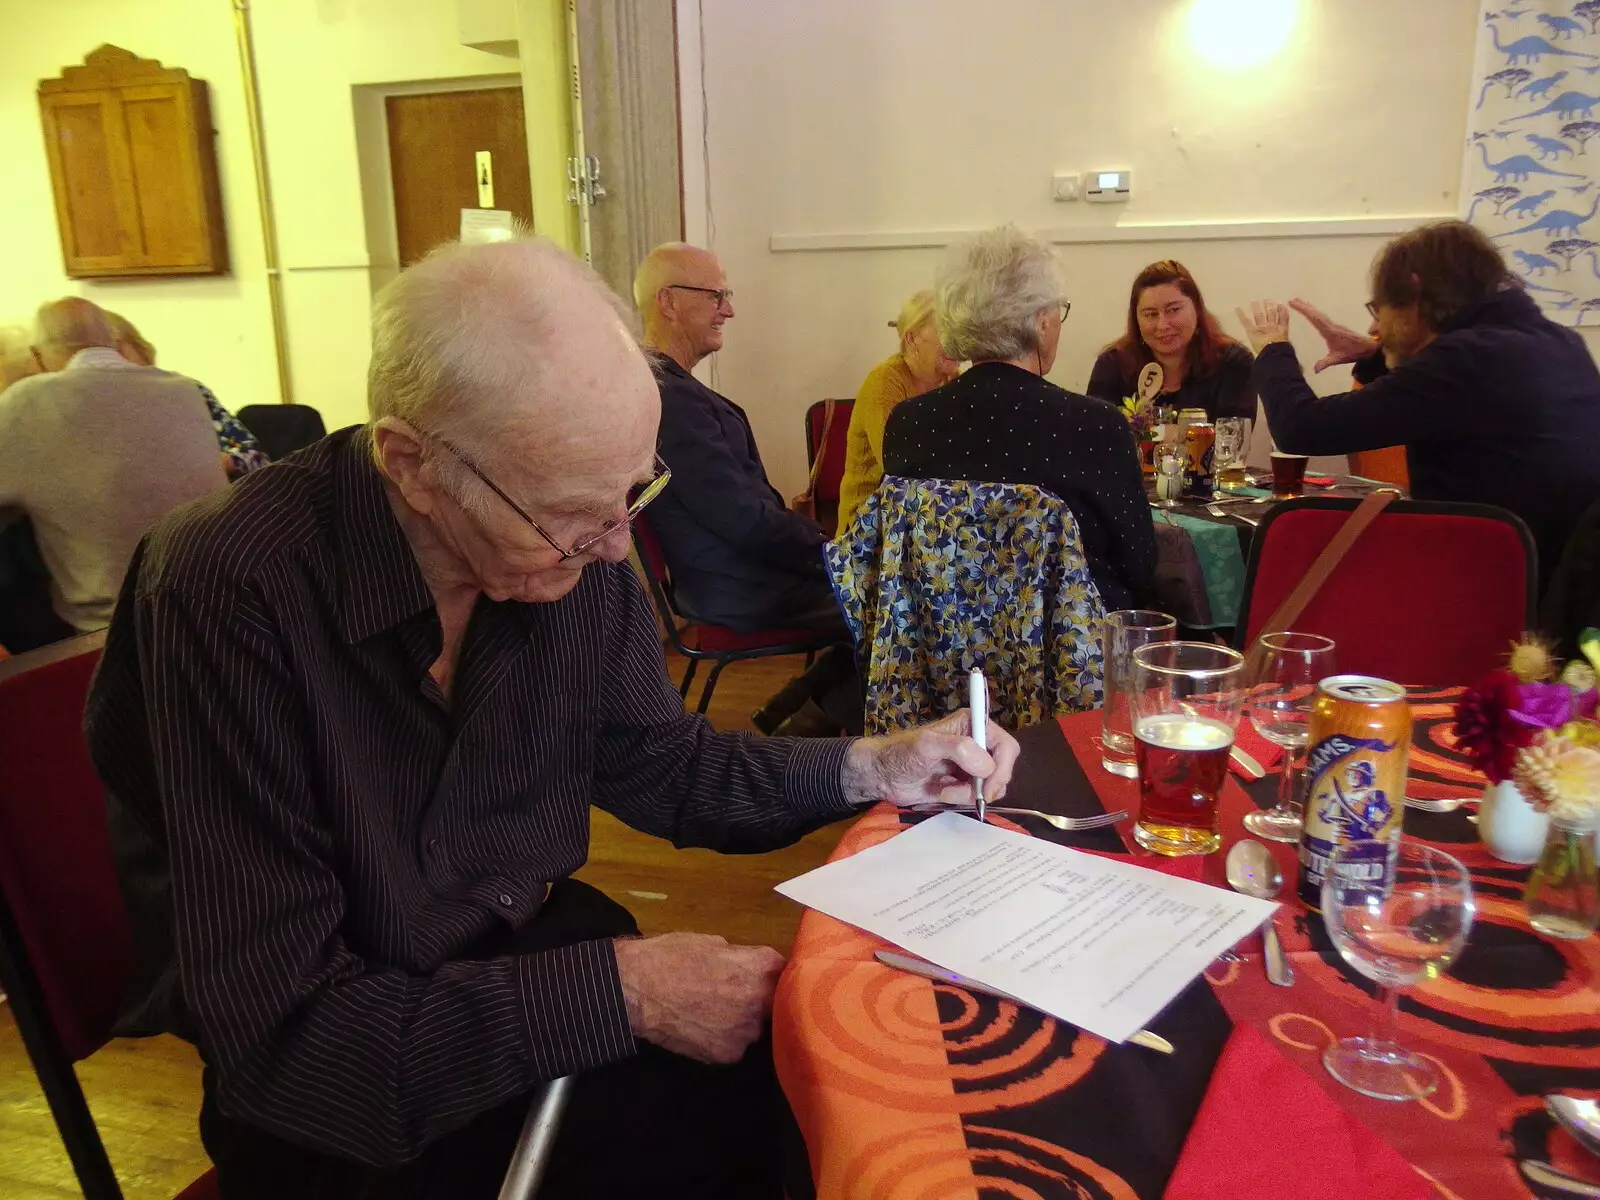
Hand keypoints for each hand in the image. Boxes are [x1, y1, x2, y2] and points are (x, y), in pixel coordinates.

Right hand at [613, 932, 784, 1063]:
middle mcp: (762, 1002)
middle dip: (762, 999)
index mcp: (763, 967)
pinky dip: (724, 1038)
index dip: (772, 975)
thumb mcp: (713, 942)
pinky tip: (703, 1027)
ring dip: (744, 1021)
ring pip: (755, 1027)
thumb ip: (742, 958)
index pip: (786, 972)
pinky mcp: (728, 1055)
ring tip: (714, 1011)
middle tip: (736, 994)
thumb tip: (750, 968)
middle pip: (776, 1003)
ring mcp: (746, 1032)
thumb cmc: (672, 956)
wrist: (636, 989)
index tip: (763, 977)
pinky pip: (735, 1045)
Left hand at [841, 708, 1019, 808]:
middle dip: (989, 784)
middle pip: (1003, 768)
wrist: (884, 776)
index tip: (988, 786)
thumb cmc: (902, 753)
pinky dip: (964, 799)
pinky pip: (979, 796)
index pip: (1006, 746)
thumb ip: (958, 749)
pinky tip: (944, 793)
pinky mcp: (964, 784)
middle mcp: (977, 744)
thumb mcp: (927, 745)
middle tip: (973, 794)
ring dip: (972, 793)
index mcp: (972, 726)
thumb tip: (987, 766)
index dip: (1002, 767)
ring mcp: (971, 766)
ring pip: (993, 785)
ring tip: (947, 790)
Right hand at [1235, 300, 1292, 354]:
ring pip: (1271, 315)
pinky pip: (1284, 318)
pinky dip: (1284, 312)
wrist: (1273, 352)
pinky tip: (1283, 306)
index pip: (1246, 322)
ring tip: (1268, 300)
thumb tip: (1252, 343)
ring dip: (1269, 307)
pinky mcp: (1283, 328)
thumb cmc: (1262, 353)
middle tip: (1255, 301)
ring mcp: (1273, 326)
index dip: (1241, 315)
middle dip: (1256, 308)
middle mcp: (1263, 327)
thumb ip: (1254, 343)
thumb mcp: (1254, 348)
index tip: (1237, 308)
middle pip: (1259, 316)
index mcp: (1254, 333)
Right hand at [1287, 298, 1378, 371]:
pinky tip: (1312, 312)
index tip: (1294, 303)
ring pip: (1319, 314)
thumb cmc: (1353, 352)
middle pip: (1315, 313)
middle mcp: (1331, 325)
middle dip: (1304, 306)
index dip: (1304, 310)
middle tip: (1292, 300)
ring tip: (1299, 303)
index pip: (1314, 318)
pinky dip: (1315, 312)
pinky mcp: (1335, 326)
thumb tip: (1315, 370)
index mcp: (1329, 331)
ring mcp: (1333, 325)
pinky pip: (1322, 317)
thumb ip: (1325, 363)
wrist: (1368, 347)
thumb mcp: (1338, 358)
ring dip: (1309, 308)